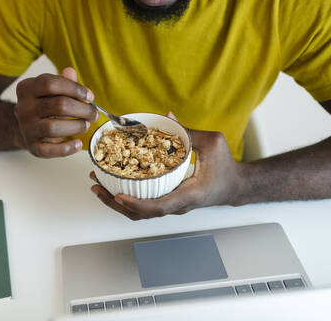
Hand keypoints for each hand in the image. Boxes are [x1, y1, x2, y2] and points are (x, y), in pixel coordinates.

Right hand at [14, 67, 98, 157]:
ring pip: (54, 127)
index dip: (75, 89)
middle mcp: (23, 108)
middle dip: (82, 109)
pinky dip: (67, 148)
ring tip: (85, 125)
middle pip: (58, 105)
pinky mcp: (32, 146)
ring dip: (76, 126)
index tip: (90, 96)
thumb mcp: (51, 90)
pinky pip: (50, 150)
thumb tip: (70, 72)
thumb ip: (63, 81)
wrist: (27, 128)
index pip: (52, 84)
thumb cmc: (45, 106)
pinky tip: (78, 144)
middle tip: (93, 114)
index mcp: (27, 88)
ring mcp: (26, 128)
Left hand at [90, 112, 243, 219]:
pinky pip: (143, 205)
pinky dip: (126, 198)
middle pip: (141, 214)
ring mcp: (171, 207)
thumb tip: (167, 116)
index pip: (158, 207)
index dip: (135, 204)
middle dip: (114, 203)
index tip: (117, 196)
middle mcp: (177, 205)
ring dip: (116, 202)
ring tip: (97, 186)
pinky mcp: (167, 202)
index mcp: (189, 195)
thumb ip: (188, 131)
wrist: (234, 186)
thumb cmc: (226, 167)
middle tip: (96, 186)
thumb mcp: (213, 143)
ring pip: (139, 213)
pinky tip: (113, 184)